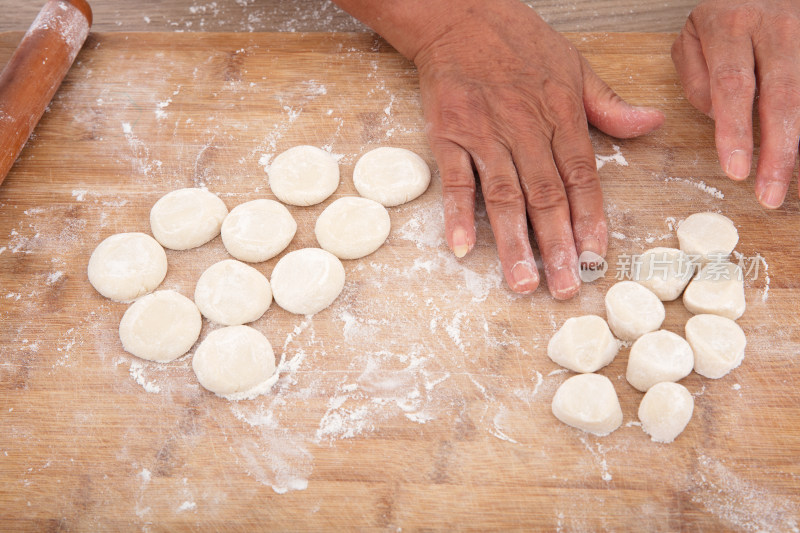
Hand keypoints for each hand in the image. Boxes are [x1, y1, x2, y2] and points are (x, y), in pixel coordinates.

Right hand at [412, 1, 663, 297]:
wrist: (461, 15)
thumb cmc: (518, 41)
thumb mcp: (575, 66)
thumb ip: (609, 105)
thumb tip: (652, 123)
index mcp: (561, 116)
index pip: (582, 177)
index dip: (589, 220)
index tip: (595, 257)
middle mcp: (525, 129)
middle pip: (545, 196)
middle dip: (557, 246)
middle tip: (563, 286)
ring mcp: (485, 134)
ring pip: (504, 196)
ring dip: (513, 242)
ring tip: (522, 281)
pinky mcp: (449, 135)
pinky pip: (456, 180)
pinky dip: (457, 214)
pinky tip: (461, 247)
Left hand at [672, 0, 799, 208]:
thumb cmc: (723, 15)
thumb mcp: (690, 37)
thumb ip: (697, 80)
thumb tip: (720, 119)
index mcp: (730, 24)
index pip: (732, 86)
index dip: (736, 131)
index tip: (737, 171)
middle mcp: (775, 25)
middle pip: (783, 95)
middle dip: (779, 150)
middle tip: (771, 193)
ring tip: (794, 184)